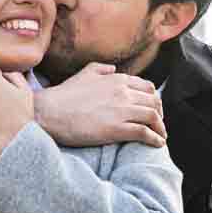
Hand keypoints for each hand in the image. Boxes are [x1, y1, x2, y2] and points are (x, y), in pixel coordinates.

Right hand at [36, 63, 165, 148]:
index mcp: (117, 79)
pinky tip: (156, 144)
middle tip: (158, 125)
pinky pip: (144, 133)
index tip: (154, 109)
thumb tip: (113, 69)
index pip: (148, 88)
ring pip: (153, 117)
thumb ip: (101, 69)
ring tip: (160, 136)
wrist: (50, 112)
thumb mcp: (84, 73)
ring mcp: (121, 110)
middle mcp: (123, 93)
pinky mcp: (117, 129)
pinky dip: (154, 139)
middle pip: (155, 102)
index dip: (154, 100)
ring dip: (160, 128)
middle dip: (160, 114)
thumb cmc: (65, 95)